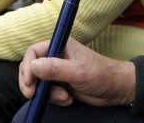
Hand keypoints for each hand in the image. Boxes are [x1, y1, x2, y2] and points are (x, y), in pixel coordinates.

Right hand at [18, 38, 136, 106]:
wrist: (116, 89)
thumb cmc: (102, 74)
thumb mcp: (78, 71)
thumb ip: (55, 68)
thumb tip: (33, 66)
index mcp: (60, 45)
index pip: (33, 52)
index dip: (27, 66)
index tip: (29, 82)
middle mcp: (56, 56)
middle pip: (32, 67)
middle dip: (32, 83)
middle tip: (33, 95)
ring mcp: (58, 71)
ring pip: (39, 82)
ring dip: (48, 93)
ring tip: (64, 97)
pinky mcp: (61, 84)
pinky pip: (48, 92)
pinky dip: (55, 98)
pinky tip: (68, 99)